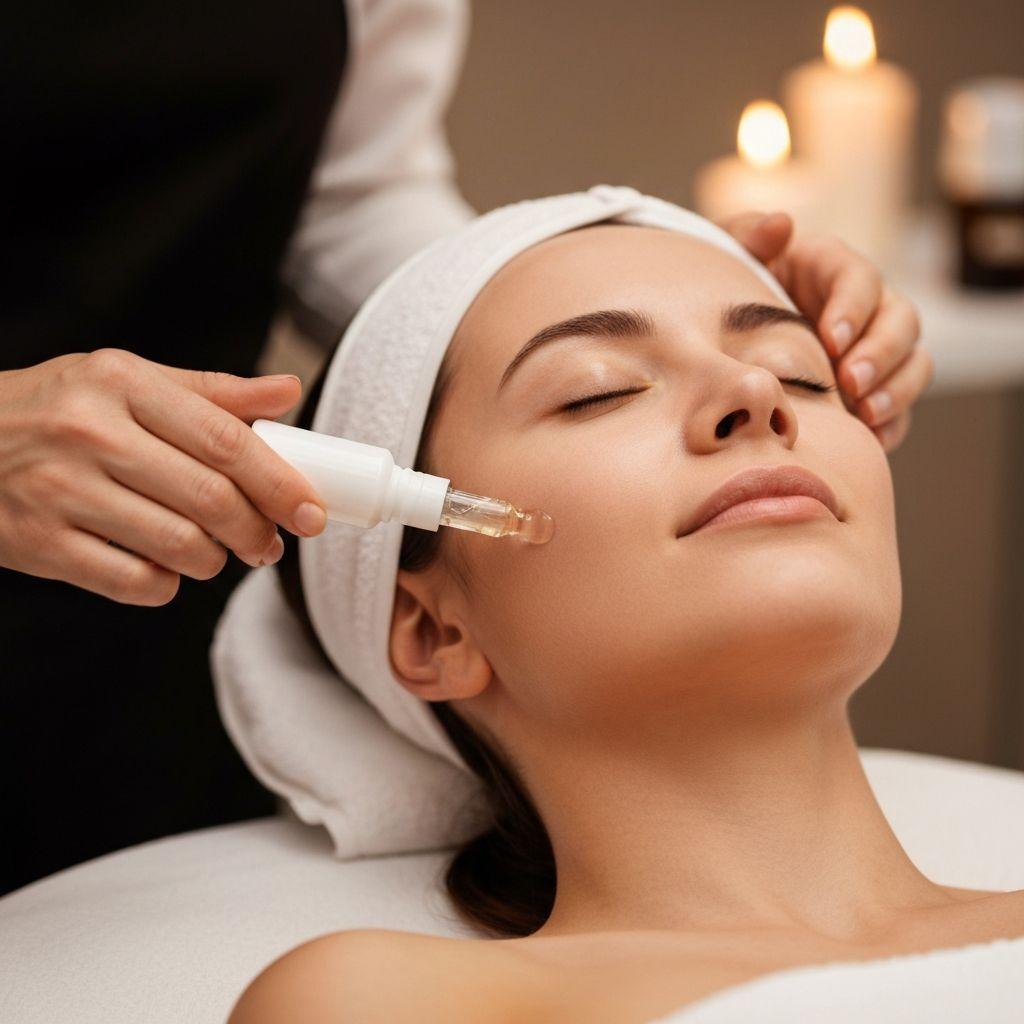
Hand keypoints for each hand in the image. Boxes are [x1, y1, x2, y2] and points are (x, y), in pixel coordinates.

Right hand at [0, 349, 327, 605]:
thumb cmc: (59, 409)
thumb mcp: (128, 381)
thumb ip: (210, 392)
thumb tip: (287, 392)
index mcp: (122, 384)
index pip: (226, 440)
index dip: (281, 483)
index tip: (313, 512)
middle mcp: (90, 433)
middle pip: (210, 499)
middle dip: (257, 532)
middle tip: (270, 543)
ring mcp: (59, 491)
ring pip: (179, 546)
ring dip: (215, 560)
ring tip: (215, 551)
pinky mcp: (39, 544)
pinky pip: (134, 582)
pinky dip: (166, 584)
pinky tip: (164, 567)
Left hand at [718, 211, 934, 452]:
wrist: (724, 341)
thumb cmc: (728, 291)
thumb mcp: (726, 257)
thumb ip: (745, 235)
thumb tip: (780, 224)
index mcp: (831, 268)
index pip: (860, 279)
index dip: (853, 308)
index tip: (830, 340)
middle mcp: (867, 306)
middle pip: (901, 321)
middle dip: (881, 354)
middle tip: (850, 383)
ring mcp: (876, 349)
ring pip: (914, 363)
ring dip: (896, 390)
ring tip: (865, 414)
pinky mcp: (875, 389)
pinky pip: (903, 407)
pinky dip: (893, 423)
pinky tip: (871, 439)